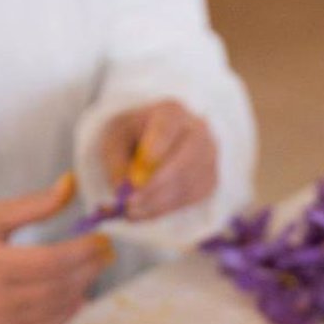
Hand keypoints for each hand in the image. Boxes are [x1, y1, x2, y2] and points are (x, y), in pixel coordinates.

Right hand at [0, 173, 111, 323]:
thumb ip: (33, 205)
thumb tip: (70, 185)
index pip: (53, 261)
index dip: (83, 251)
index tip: (102, 240)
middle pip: (58, 286)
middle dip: (87, 269)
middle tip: (105, 254)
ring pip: (53, 310)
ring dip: (79, 291)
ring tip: (92, 272)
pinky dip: (63, 316)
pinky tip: (75, 299)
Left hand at [99, 99, 216, 220]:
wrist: (156, 141)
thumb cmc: (132, 137)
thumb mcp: (114, 142)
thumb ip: (116, 163)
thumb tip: (124, 190)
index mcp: (171, 112)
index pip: (167, 127)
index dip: (155, 149)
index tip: (138, 171)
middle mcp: (197, 131)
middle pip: (184, 159)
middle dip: (155, 185)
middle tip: (130, 202)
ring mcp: (209, 156)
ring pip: (187, 183)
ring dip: (157, 202)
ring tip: (130, 211)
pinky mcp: (210, 179)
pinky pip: (190, 198)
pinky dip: (165, 208)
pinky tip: (145, 211)